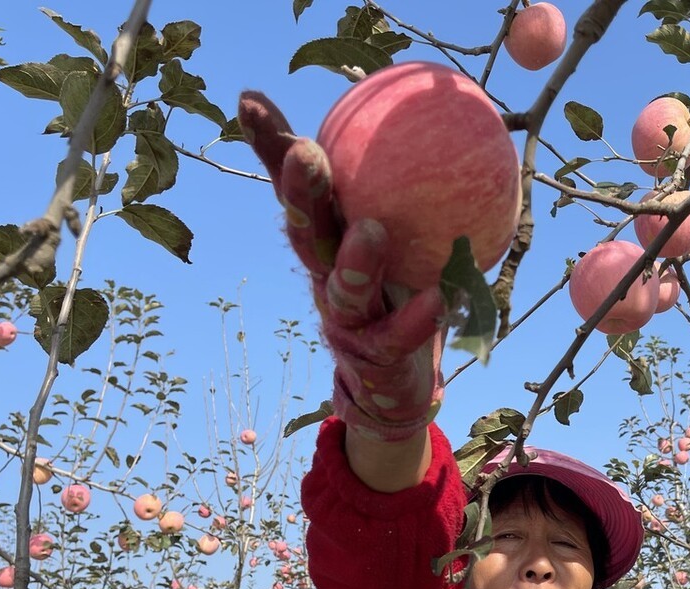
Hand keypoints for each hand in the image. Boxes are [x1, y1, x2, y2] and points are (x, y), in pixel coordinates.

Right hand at [238, 91, 446, 441]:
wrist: (390, 385)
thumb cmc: (391, 295)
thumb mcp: (384, 238)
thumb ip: (387, 191)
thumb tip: (396, 113)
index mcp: (325, 241)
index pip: (294, 189)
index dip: (270, 148)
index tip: (251, 102)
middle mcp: (325, 277)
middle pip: (306, 235)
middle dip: (301, 196)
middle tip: (307, 155)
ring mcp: (346, 321)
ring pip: (342, 291)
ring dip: (354, 262)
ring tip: (373, 231)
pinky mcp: (375, 358)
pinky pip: (395, 339)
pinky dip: (415, 321)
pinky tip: (438, 299)